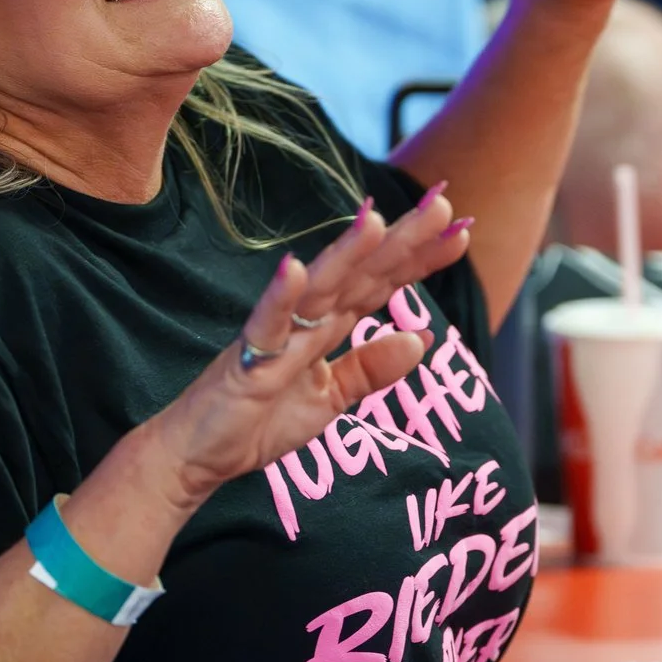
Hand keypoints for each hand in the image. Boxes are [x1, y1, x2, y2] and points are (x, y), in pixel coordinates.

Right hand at [149, 186, 473, 505]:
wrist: (199, 456)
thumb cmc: (256, 422)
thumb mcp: (330, 400)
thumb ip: (370, 369)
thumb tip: (420, 339)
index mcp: (327, 328)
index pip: (381, 286)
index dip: (419, 260)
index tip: (461, 234)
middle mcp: (305, 321)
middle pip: (361, 275)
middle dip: (401, 241)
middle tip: (442, 205)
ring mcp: (275, 336)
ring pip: (319, 288)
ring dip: (346, 254)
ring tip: (377, 221)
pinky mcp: (246, 360)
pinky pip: (265, 325)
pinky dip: (280, 297)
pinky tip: (294, 270)